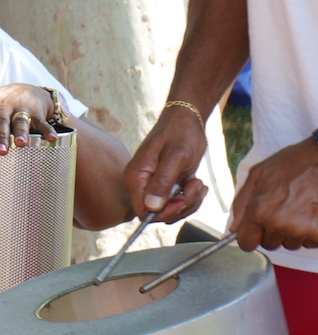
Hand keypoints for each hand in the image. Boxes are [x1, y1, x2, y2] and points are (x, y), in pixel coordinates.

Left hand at [0, 83, 63, 153]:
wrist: (24, 90)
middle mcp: (4, 106)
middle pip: (1, 122)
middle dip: (1, 136)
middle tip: (1, 152)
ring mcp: (21, 109)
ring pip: (20, 121)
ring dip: (21, 132)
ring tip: (20, 144)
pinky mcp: (37, 113)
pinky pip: (43, 122)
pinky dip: (47, 130)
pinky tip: (51, 139)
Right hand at [122, 102, 213, 222]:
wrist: (187, 120)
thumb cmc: (180, 132)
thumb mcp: (175, 156)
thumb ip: (163, 181)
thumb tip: (152, 207)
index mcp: (136, 177)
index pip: (143, 210)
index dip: (164, 212)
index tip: (182, 199)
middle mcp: (141, 184)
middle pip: (159, 214)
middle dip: (181, 206)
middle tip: (195, 186)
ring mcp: (154, 186)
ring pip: (171, 211)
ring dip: (190, 202)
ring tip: (198, 182)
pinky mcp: (166, 186)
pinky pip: (179, 204)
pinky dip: (193, 198)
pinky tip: (198, 183)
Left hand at [229, 137, 317, 250]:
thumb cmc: (290, 164)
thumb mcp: (256, 176)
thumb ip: (241, 204)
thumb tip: (234, 229)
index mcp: (260, 212)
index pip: (247, 243)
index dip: (249, 236)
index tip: (253, 230)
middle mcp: (280, 225)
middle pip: (269, 244)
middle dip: (270, 232)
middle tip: (279, 212)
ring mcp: (302, 230)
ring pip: (290, 243)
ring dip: (291, 232)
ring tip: (297, 210)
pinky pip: (309, 243)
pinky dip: (309, 232)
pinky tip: (310, 214)